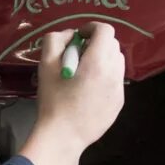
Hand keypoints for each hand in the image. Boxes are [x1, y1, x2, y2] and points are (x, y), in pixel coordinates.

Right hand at [19, 23, 127, 164]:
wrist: (63, 136)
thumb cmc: (53, 101)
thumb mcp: (46, 66)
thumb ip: (55, 41)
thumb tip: (70, 35)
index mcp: (98, 62)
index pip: (105, 31)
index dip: (91, 28)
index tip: (79, 37)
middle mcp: (114, 73)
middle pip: (113, 45)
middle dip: (97, 43)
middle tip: (78, 55)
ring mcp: (119, 89)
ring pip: (117, 62)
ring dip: (103, 59)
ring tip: (84, 72)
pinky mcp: (119, 103)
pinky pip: (116, 80)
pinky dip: (105, 76)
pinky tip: (88, 90)